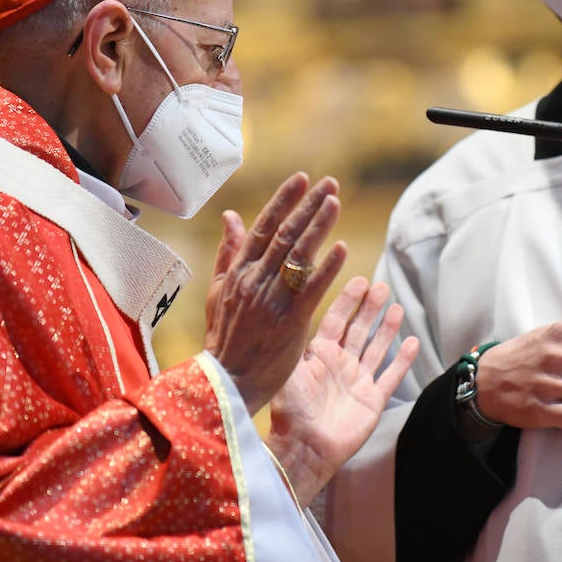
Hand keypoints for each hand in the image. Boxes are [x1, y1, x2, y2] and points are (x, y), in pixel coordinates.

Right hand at [205, 172, 345, 413]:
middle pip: (285, 234)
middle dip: (308, 205)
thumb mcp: (219, 291)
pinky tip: (342, 248)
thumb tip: (232, 215)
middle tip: (329, 183)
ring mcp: (271, 299)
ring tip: (336, 202)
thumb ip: (229, 252)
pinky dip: (326, 267)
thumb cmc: (225, 338)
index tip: (301, 179)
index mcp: (238, 271)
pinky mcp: (289, 320)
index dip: (284, 200)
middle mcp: (254, 279)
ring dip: (319, 226)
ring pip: (298, 254)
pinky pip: (310, 288)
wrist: (227, 382)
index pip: (263, 226)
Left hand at [267, 277, 419, 504]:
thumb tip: (293, 313)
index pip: (335, 320)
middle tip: (382, 286)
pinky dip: (402, 360)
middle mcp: (339, 365)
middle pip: (358, 329)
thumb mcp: (288, 372)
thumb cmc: (290, 413)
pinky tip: (412, 341)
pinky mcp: (372, 401)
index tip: (359, 280)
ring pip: (376, 348)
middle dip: (370, 308)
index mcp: (318, 356)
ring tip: (398, 307)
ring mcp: (357, 382)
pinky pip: (390, 376)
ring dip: (387, 328)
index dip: (347, 301)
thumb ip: (296, 345)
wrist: (304, 450)